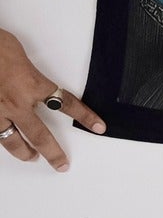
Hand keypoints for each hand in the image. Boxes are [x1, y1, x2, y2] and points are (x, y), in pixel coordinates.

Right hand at [0, 28, 101, 171]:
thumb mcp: (19, 53)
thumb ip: (27, 70)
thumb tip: (26, 75)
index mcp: (32, 84)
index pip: (65, 104)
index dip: (84, 115)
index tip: (98, 126)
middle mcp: (16, 102)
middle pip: (39, 134)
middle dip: (52, 152)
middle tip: (61, 164)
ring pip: (11, 140)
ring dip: (23, 151)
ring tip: (31, 157)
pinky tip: (3, 141)